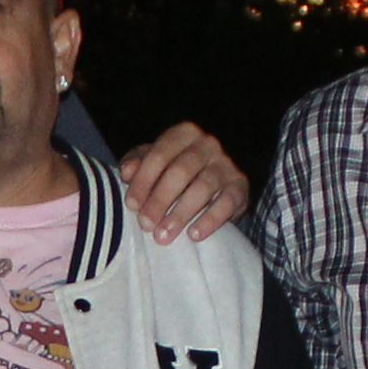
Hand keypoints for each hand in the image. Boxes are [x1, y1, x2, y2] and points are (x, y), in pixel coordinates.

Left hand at [114, 121, 247, 244]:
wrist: (213, 189)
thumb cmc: (173, 174)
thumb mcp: (153, 165)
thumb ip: (136, 164)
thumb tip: (127, 172)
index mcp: (183, 134)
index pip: (160, 154)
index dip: (144, 180)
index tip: (131, 205)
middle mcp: (207, 144)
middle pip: (181, 170)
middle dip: (160, 199)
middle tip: (146, 224)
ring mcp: (226, 164)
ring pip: (203, 186)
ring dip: (181, 213)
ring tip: (164, 234)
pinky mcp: (240, 186)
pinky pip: (227, 202)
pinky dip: (210, 219)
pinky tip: (194, 234)